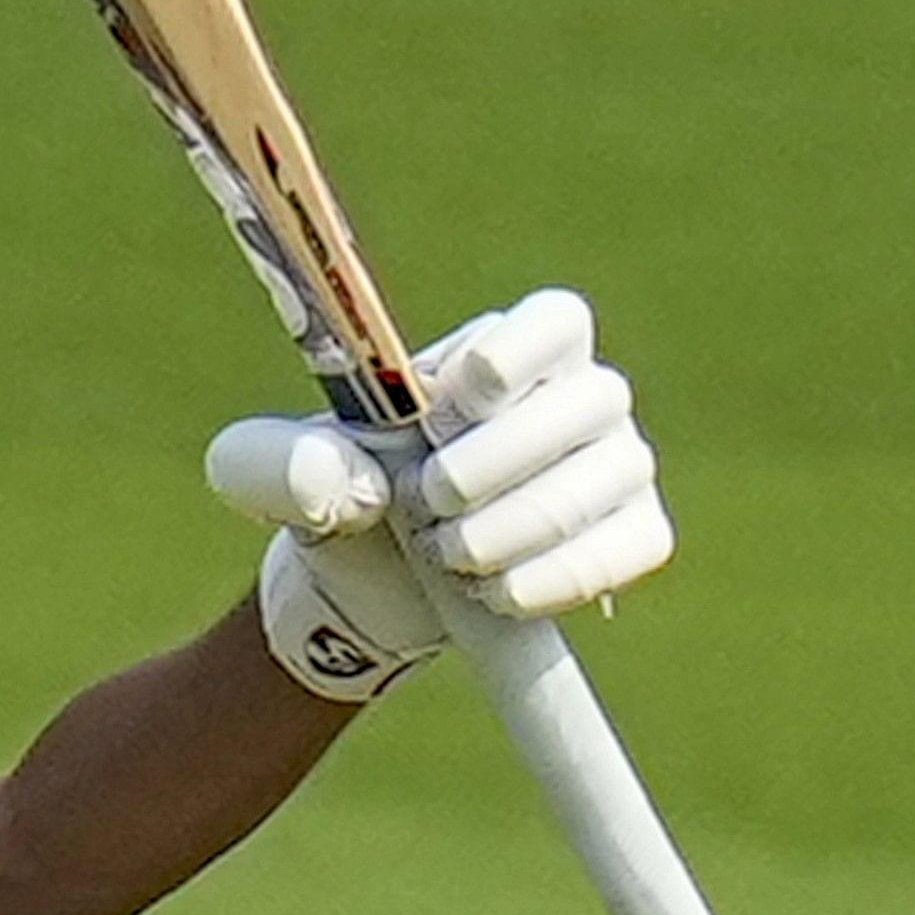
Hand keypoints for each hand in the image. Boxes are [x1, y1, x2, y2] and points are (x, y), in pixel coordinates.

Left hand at [208, 288, 672, 700]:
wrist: (369, 585)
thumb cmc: (339, 499)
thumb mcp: (279, 473)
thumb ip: (281, 461)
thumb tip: (349, 479)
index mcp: (501, 352)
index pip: (556, 321)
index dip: (513, 357)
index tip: (449, 406)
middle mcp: (580, 396)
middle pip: (586, 401)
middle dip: (491, 463)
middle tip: (423, 502)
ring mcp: (616, 464)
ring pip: (602, 480)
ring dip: (511, 528)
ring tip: (446, 554)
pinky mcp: (635, 533)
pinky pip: (628, 547)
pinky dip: (553, 576)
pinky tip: (494, 593)